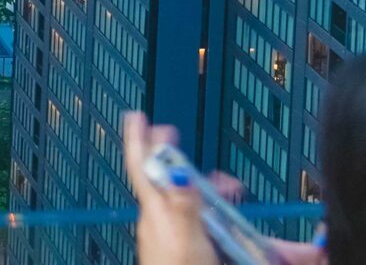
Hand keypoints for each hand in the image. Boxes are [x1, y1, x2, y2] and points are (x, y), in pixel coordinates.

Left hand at [124, 114, 324, 264]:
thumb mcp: (186, 238)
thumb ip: (185, 204)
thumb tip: (179, 170)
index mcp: (158, 212)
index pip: (143, 167)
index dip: (139, 139)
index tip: (136, 115)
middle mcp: (161, 221)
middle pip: (168, 180)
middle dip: (179, 158)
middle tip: (177, 137)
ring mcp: (169, 235)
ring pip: (187, 202)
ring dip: (208, 190)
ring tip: (230, 187)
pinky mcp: (180, 249)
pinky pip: (197, 224)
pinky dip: (214, 216)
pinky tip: (229, 223)